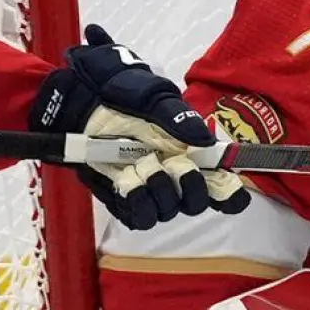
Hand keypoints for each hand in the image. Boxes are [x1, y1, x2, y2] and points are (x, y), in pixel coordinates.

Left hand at [31, 25, 248, 228]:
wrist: (79, 98)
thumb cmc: (120, 92)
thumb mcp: (152, 95)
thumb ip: (178, 116)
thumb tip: (206, 141)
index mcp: (187, 151)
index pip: (219, 184)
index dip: (229, 194)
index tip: (229, 188)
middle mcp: (171, 175)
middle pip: (195, 203)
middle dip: (192, 189)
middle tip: (177, 166)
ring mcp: (146, 188)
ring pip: (168, 211)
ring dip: (161, 193)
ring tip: (144, 168)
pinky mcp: (121, 198)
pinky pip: (138, 217)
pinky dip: (138, 203)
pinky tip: (130, 183)